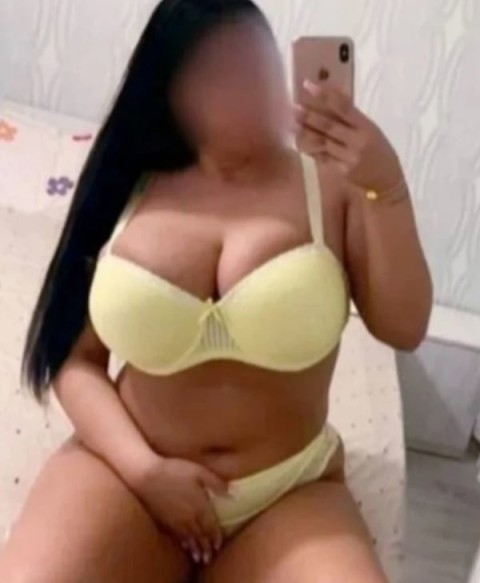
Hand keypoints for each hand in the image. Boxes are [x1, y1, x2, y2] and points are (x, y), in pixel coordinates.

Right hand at [132, 453, 229, 563]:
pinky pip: (177, 536)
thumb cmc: (174, 470)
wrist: (147, 475)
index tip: (219, 544)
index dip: (216, 536)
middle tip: (210, 555)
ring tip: (199, 557)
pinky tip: (184, 545)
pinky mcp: (164, 520)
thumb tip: (232, 494)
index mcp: (200, 506)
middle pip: (201, 536)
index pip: (211, 526)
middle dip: (207, 546)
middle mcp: (189, 518)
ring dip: (196, 549)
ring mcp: (176, 521)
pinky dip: (183, 543)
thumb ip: (216, 483)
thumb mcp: (199, 471)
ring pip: (189, 539)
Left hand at [294, 79, 402, 193]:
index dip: (325, 95)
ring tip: (292, 124)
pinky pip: (322, 157)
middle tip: (294, 106)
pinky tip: (300, 142)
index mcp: (366, 126)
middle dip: (309, 116)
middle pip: (329, 126)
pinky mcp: (341, 171)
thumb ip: (352, 117)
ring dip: (305, 132)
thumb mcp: (371, 130)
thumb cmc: (379, 151)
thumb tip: (329, 97)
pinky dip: (310, 149)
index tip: (308, 86)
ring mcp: (348, 157)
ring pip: (322, 143)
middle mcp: (357, 141)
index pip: (343, 107)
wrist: (386, 180)